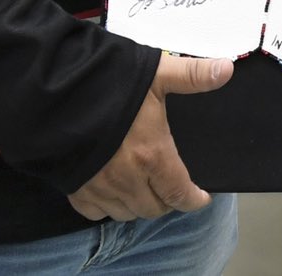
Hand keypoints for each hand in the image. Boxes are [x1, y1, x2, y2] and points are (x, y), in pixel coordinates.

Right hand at [68, 53, 234, 220]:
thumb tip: (226, 69)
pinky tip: (113, 191)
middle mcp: (128, 179)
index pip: (179, 192)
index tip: (201, 197)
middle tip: (172, 187)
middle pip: (154, 208)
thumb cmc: (108, 85)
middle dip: (167, 201)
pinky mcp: (75, 189)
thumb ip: (191, 75)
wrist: (56, 96)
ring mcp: (99, 187)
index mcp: (152, 155)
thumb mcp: (155, 73)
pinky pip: (96, 212)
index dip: (194, 199)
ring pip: (127, 213)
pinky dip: (108, 206)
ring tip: (145, 189)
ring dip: (139, 205)